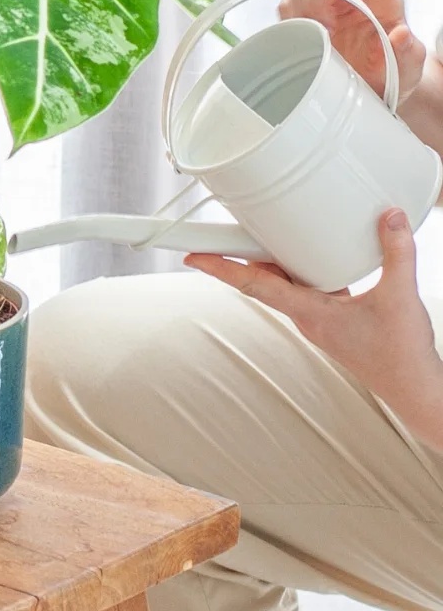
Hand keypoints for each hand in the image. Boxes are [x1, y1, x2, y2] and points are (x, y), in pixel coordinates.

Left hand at [184, 210, 442, 451]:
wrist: (416, 393)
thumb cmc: (402, 356)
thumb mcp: (400, 296)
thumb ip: (396, 253)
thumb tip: (390, 217)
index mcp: (310, 313)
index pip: (253, 285)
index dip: (221, 268)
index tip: (192, 257)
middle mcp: (307, 317)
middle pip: (265, 279)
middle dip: (245, 254)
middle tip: (228, 227)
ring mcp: (319, 321)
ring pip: (287, 284)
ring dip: (277, 261)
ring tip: (269, 233)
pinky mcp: (335, 322)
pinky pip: (310, 290)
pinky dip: (307, 272)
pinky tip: (319, 259)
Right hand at [281, 0, 425, 103]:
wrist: (373, 82)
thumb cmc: (392, 67)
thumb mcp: (408, 63)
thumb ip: (409, 50)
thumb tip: (400, 34)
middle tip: (325, 22)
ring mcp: (325, 0)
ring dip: (302, 5)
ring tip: (317, 34)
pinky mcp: (304, 15)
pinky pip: (287, 6)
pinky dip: (290, 19)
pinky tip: (303, 37)